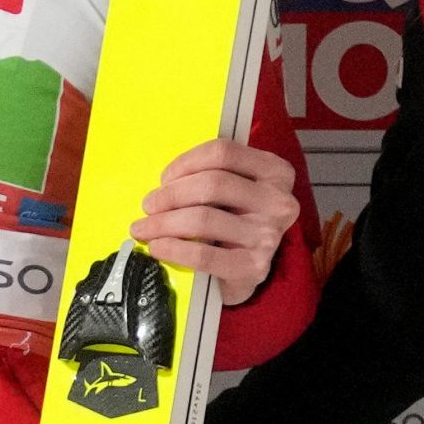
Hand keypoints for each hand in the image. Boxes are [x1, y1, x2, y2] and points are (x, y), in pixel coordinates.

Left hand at [133, 140, 298, 305]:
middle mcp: (278, 201)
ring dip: (164, 223)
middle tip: (149, 206)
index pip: (223, 153)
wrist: (249, 270)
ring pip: (203, 219)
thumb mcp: (234, 192)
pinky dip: (173, 249)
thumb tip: (164, 183)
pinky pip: (203, 254)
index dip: (186, 163)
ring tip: (144, 229)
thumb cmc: (235, 223)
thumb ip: (210, 176)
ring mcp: (268, 235)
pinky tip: (157, 247)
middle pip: (212, 184)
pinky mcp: (254, 267)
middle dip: (171, 195)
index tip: (164, 178)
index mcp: (275, 172)